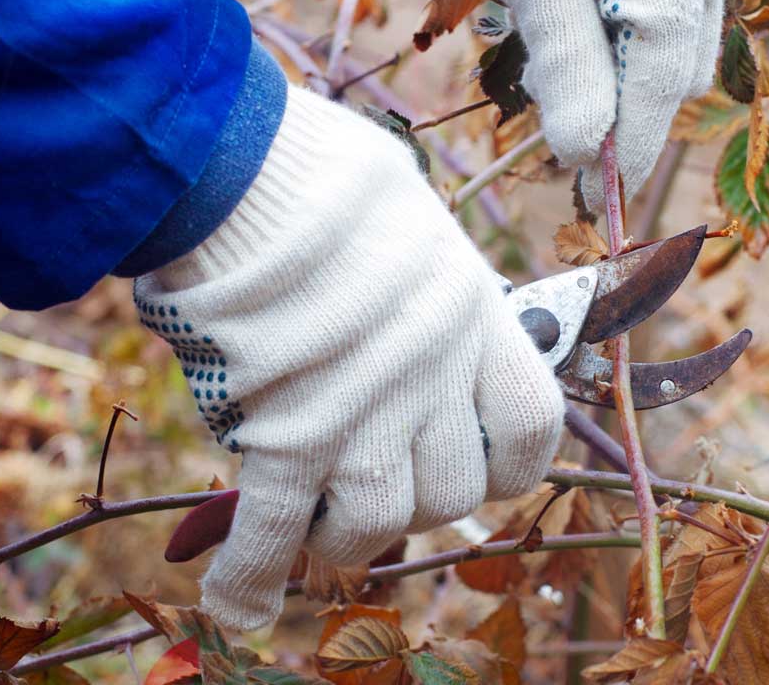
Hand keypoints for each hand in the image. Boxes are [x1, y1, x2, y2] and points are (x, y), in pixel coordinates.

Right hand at [133, 85, 564, 629]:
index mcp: (471, 314)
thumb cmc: (321, 172)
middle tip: (373, 481)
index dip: (508, 462)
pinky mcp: (279, 433)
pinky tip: (240, 605)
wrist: (238, 164)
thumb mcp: (412, 216)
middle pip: (451, 492)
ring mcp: (358, 410)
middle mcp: (429, 373)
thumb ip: (431, 283)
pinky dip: (252, 575)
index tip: (476, 462)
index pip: (530, 427)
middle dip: (415, 500)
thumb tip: (429, 308)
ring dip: (341, 536)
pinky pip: (273, 530)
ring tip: (313, 525)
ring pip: (373, 521)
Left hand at [429, 0, 728, 208]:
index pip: (662, 84)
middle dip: (615, 107)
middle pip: (674, 72)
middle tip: (547, 108)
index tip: (591, 198)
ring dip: (613, 75)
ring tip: (549, 60)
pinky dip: (616, 40)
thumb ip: (565, 63)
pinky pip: (659, 14)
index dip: (627, 146)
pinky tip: (568, 23)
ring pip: (669, 47)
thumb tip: (586, 155)